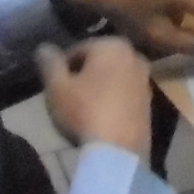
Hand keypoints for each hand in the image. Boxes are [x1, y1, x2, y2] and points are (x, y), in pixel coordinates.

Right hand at [38, 39, 151, 157]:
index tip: (53, 85)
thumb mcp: (58, 88)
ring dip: (99, 87)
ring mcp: (145, 78)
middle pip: (99, 62)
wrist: (119, 149)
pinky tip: (101, 117)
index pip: (79, 49)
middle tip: (66, 96)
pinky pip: (125, 93)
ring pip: (114, 77)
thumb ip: (50, 64)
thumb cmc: (85, 111)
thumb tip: (43, 48)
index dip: (62, 67)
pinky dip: (113, 100)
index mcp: (112, 45)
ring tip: (82, 108)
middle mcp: (133, 55)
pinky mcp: (150, 101)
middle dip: (83, 75)